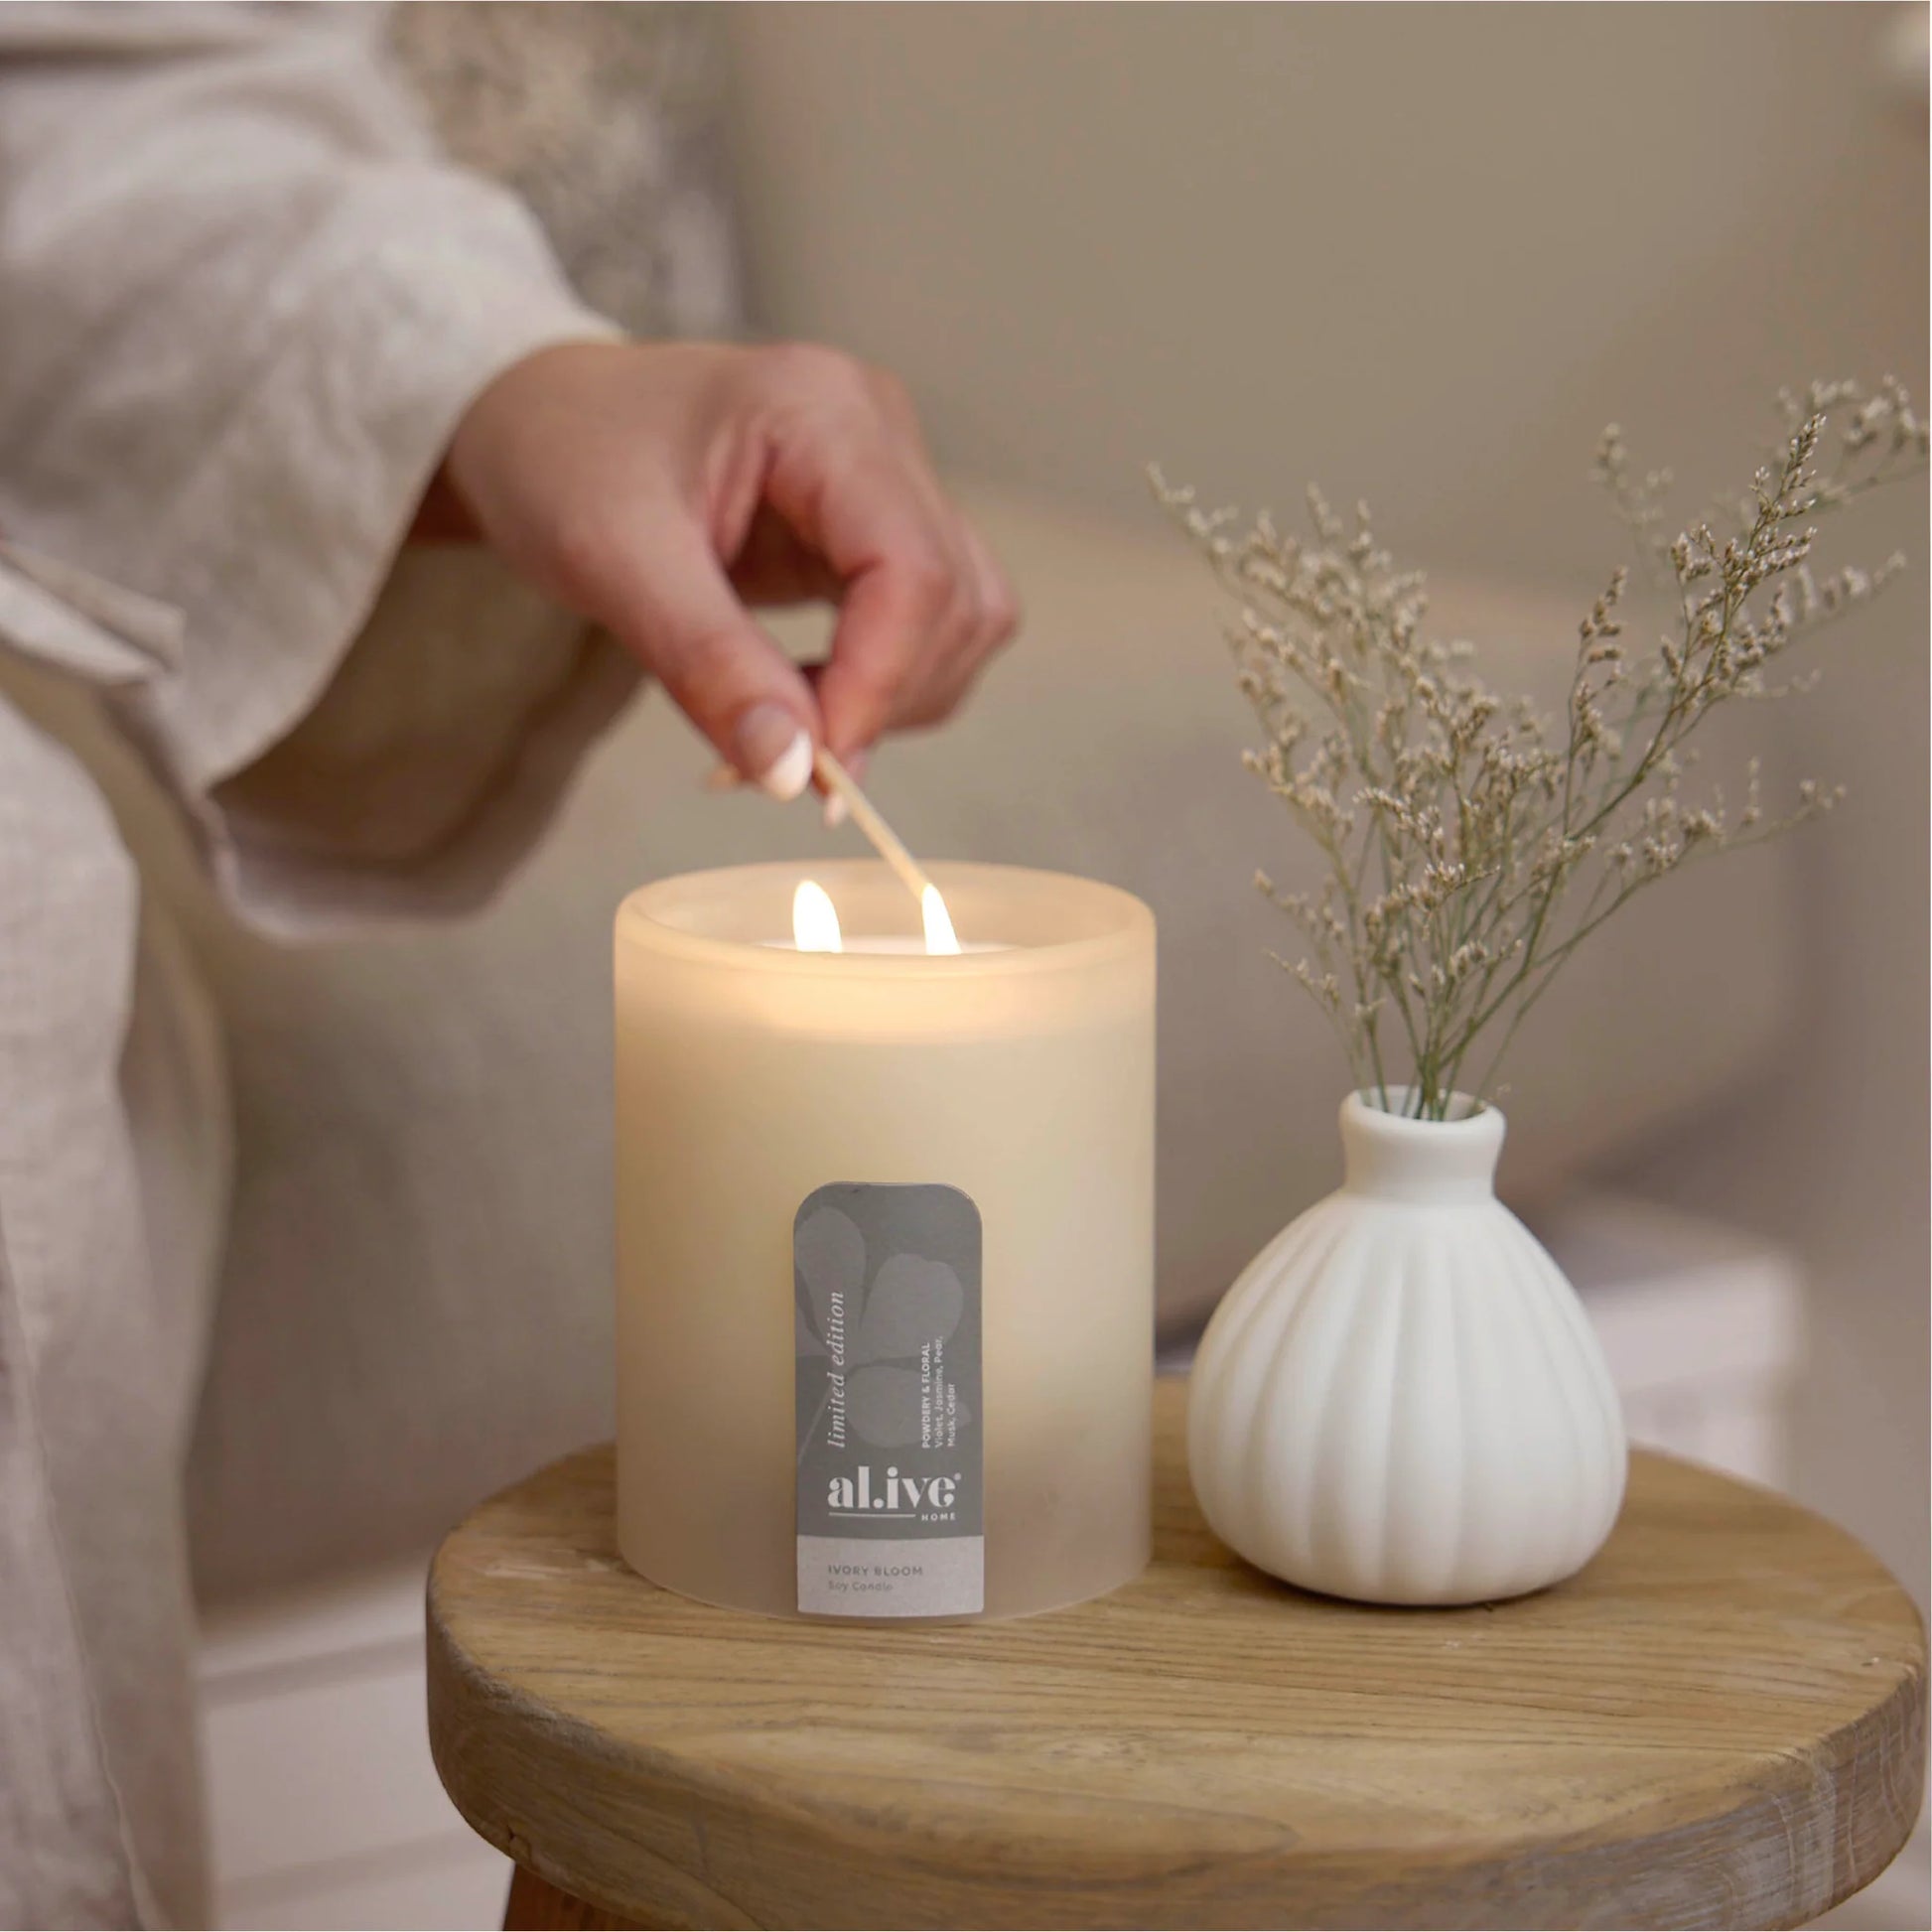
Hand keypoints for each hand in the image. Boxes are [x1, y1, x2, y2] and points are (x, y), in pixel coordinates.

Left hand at [433, 339, 1017, 798]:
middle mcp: (880, 433)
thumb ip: (710, 666)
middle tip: (777, 761)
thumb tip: (793, 772)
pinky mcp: (880, 529)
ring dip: (891, 701)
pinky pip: (931, 626)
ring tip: (780, 729)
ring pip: (964, 621)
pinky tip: (801, 700)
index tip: (812, 768)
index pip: (911, 567)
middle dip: (881, 701)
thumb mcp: (612, 561)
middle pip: (955, 600)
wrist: (543, 419)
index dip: (879, 682)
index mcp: (822, 411)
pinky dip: (883, 686)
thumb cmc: (564, 458)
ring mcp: (891, 478)